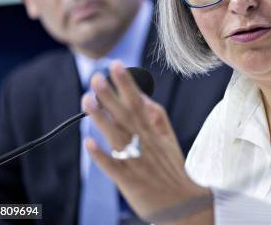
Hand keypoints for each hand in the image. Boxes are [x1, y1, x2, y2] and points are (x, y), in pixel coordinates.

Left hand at [81, 61, 212, 223]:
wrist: (183, 203)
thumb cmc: (171, 169)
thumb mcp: (168, 139)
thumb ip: (155, 117)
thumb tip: (141, 96)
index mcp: (154, 132)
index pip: (139, 102)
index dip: (128, 84)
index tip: (117, 65)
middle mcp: (145, 143)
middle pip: (126, 115)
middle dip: (111, 95)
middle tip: (96, 76)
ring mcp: (137, 161)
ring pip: (117, 135)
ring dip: (101, 118)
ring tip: (87, 100)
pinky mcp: (129, 180)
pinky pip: (113, 166)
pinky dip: (102, 155)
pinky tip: (89, 142)